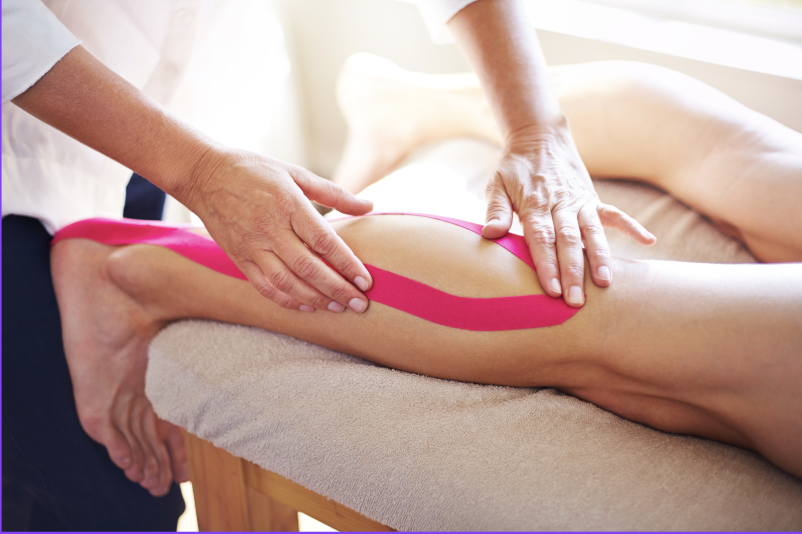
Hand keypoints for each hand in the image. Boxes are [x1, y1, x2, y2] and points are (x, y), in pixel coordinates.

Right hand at [182, 148, 374, 312]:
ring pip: (287, 282)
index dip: (347, 264)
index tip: (366, 281)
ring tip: (338, 307)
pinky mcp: (239, 258)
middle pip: (309, 267)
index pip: (324, 242)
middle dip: (338, 289)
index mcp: (289, 205)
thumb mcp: (296, 174)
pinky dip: (287, 300)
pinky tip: (307, 306)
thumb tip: (369, 206)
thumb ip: (334, 193)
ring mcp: (252, 246)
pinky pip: (264, 286)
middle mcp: (270, 229)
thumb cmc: (256, 171)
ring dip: (315, 299)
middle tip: (360, 305)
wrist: (204, 175)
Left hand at [482, 120, 654, 306]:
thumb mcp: (497, 185)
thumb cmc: (514, 169)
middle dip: (573, 272)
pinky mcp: (592, 198)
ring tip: (606, 283)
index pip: (542, 239)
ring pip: (592, 232)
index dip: (548, 265)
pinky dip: (632, 227)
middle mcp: (560, 204)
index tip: (552, 290)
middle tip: (576, 301)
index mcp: (535, 205)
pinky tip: (648, 241)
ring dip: (600, 257)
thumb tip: (489, 234)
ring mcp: (579, 202)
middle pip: (568, 241)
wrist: (539, 137)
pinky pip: (615, 214)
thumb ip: (495, 211)